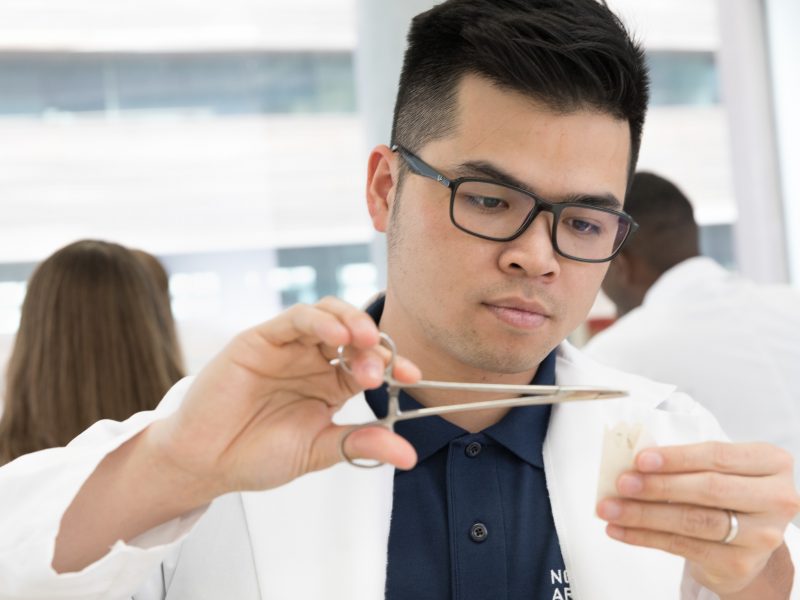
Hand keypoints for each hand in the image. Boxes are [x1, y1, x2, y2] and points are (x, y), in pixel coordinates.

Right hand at [147, 296, 419, 498]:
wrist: (206, 463)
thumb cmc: (257, 456)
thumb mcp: (319, 451)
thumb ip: (361, 445)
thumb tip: (410, 456)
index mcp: (332, 384)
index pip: (371, 362)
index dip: (393, 364)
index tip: (412, 377)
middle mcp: (314, 360)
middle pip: (354, 335)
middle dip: (375, 345)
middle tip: (386, 366)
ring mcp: (289, 347)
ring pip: (328, 316)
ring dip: (351, 322)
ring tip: (366, 340)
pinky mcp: (260, 338)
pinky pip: (294, 319)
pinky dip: (318, 320)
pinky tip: (335, 334)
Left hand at [596, 442, 799, 595]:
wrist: (747, 541)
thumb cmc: (727, 493)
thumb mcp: (719, 468)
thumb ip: (685, 461)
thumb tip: (632, 462)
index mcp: (771, 463)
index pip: (717, 456)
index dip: (676, 458)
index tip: (640, 459)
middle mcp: (775, 499)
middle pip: (708, 489)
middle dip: (658, 485)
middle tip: (622, 483)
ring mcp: (761, 535)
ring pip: (693, 521)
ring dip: (644, 514)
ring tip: (611, 508)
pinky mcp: (739, 563)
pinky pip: (683, 546)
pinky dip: (645, 537)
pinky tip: (620, 530)